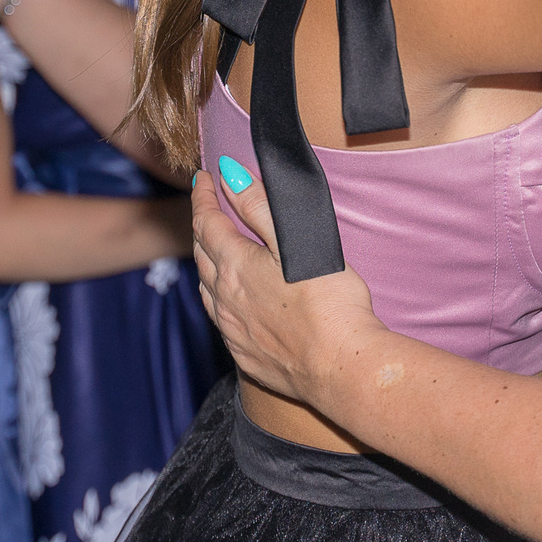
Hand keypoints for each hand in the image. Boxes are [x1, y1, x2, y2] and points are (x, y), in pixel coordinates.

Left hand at [191, 163, 387, 406]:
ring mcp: (233, 330)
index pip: (207, 222)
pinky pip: (219, 320)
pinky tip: (228, 300)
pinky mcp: (245, 355)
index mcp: (235, 266)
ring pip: (206, 289)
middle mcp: (225, 298)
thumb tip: (228, 174)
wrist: (339, 368)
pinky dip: (216, 298)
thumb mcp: (295, 242)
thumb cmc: (328, 302)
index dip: (202, 196)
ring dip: (205, 262)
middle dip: (201, 224)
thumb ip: (258, 206)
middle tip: (207, 206)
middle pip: (201, 253)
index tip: (202, 176)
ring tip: (212, 248)